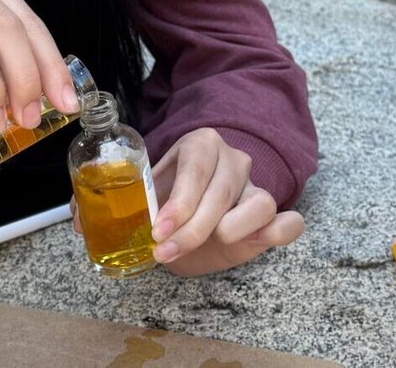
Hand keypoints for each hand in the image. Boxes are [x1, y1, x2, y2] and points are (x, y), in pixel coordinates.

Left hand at [141, 128, 302, 275]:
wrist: (189, 217)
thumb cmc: (168, 201)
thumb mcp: (149, 194)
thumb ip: (135, 202)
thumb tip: (105, 223)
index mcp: (202, 144)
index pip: (195, 171)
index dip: (178, 204)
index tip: (159, 231)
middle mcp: (234, 160)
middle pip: (220, 193)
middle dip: (191, 229)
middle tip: (165, 251)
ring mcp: (256, 187)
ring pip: (259, 204)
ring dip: (231, 230)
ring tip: (207, 244)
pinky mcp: (272, 217)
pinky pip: (291, 222)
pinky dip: (279, 232)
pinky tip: (256, 242)